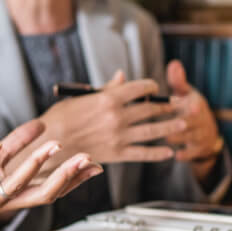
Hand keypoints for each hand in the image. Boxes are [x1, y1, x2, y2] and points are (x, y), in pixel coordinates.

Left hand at [0, 119, 102, 230]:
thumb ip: (16, 145)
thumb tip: (40, 125)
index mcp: (15, 195)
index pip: (51, 190)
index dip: (74, 180)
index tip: (95, 166)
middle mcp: (5, 202)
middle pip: (42, 193)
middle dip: (65, 176)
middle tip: (85, 159)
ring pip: (14, 185)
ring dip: (34, 164)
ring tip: (51, 145)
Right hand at [39, 70, 183, 163]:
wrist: (48, 143)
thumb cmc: (59, 118)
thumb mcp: (80, 97)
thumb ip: (105, 88)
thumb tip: (122, 76)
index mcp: (108, 98)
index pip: (139, 88)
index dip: (151, 86)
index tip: (155, 88)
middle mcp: (118, 116)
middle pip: (150, 108)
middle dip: (167, 105)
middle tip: (178, 104)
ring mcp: (119, 136)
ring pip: (153, 130)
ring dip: (170, 126)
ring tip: (182, 124)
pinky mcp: (117, 154)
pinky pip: (143, 153)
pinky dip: (158, 153)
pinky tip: (168, 152)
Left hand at [165, 60, 220, 178]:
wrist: (207, 132)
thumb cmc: (189, 108)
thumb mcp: (187, 93)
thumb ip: (178, 81)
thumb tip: (174, 63)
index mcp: (196, 103)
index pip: (194, 103)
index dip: (188, 104)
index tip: (181, 103)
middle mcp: (201, 119)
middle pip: (189, 120)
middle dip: (177, 121)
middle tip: (160, 122)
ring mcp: (200, 135)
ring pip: (186, 137)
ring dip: (175, 137)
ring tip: (162, 136)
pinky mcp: (199, 150)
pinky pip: (191, 153)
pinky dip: (184, 154)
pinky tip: (175, 155)